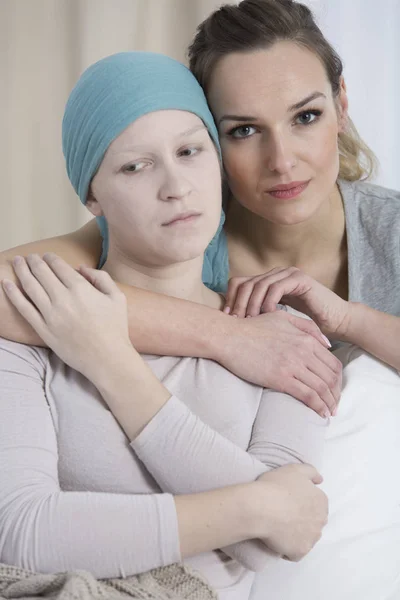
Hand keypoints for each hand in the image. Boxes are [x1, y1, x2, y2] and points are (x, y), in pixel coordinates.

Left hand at [2, 253, 134, 380]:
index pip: (59, 266)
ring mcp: (51, 315)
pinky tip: (6, 284)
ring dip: (21, 271)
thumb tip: (80, 268)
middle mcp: (63, 299)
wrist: (107, 358)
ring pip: (30, 287)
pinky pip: (24, 309)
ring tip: (16, 262)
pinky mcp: (43, 330)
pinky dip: (13, 294)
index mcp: (81, 289)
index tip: (47, 255)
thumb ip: (101, 277)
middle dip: (33, 261)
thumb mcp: (117, 297)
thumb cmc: (115, 328)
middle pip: (41, 273)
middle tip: (29, 256)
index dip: (50, 257)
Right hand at [216, 310, 341, 416]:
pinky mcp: (280, 378)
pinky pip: (307, 395)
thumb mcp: (283, 318)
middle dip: (336, 395)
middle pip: (330, 378)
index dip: (338, 380)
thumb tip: (328, 344)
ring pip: (322, 389)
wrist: (229, 336)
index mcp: (306, 339)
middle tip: (334, 405)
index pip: (333, 363)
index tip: (335, 390)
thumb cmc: (252, 327)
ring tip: (329, 413)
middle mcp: (303, 351)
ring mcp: (293, 365)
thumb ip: (307, 327)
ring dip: (329, 404)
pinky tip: (320, 414)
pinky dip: (318, 407)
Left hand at [224, 267, 350, 337]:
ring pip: (259, 285)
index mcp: (267, 281)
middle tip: (235, 322)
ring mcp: (287, 274)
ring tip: (250, 321)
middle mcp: (275, 274)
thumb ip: (258, 314)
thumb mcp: (275, 319)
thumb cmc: (304, 326)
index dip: (231, 299)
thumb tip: (230, 321)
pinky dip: (268, 302)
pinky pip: (276, 287)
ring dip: (252, 304)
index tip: (227, 318)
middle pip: (246, 283)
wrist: (335, 322)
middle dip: (238, 303)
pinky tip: (267, 316)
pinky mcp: (299, 279)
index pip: (239, 283)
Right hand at [253, 464, 327, 561]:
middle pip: (313, 522)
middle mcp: (321, 521)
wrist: (260, 507)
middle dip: (302, 520)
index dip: (301, 504)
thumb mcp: (294, 469)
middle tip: (282, 514)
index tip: (288, 502)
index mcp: (321, 501)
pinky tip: (276, 540)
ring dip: (296, 535)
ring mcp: (312, 539)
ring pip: (305, 538)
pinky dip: (287, 549)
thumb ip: (311, 472)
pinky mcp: (300, 552)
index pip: (315, 505)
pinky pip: (295, 553)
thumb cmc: (276, 486)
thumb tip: (320, 480)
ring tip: (278, 528)